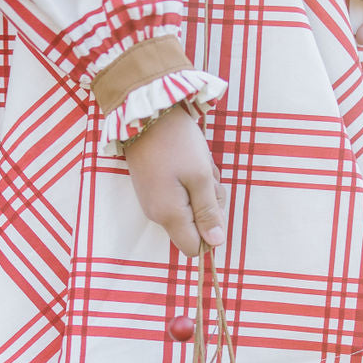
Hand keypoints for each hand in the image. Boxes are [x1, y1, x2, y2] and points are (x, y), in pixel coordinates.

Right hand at [124, 104, 227, 256]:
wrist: (146, 113)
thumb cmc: (177, 143)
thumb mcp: (201, 177)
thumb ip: (208, 212)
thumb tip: (215, 243)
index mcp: (169, 215)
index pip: (193, 248)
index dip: (210, 234)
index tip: (214, 205)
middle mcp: (157, 214)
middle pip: (194, 227)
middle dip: (209, 204)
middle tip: (207, 177)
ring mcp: (153, 200)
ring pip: (190, 208)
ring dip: (202, 188)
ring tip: (196, 163)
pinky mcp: (153, 187)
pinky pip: (180, 194)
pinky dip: (191, 180)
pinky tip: (188, 161)